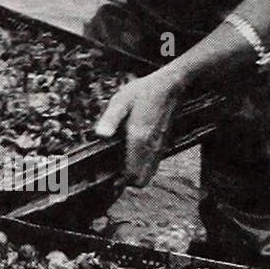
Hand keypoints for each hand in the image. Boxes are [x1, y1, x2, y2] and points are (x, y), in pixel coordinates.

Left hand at [94, 67, 183, 187]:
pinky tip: (130, 157)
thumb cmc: (142, 92)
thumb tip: (100, 135)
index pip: (131, 174)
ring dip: (134, 176)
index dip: (118, 182)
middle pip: (140, 180)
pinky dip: (142, 168)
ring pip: (148, 175)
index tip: (106, 181)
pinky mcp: (162, 144)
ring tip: (118, 166)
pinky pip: (153, 165)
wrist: (169, 86)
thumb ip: (110, 119)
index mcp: (139, 138)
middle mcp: (151, 147)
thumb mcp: (121, 101)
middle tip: (110, 173)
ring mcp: (159, 147)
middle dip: (125, 182)